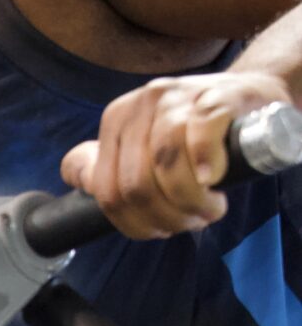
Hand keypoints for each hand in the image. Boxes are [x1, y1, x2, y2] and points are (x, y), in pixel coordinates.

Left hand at [61, 68, 291, 238]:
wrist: (250, 96)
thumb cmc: (195, 130)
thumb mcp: (146, 145)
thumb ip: (111, 164)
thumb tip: (75, 176)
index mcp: (116, 120)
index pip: (106, 191)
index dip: (132, 223)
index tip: (157, 230)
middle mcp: (140, 105)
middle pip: (136, 186)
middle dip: (165, 218)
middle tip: (192, 221)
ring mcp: (176, 98)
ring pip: (166, 168)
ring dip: (190, 202)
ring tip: (210, 208)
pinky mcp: (214, 97)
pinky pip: (200, 138)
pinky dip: (205, 167)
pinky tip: (213, 180)